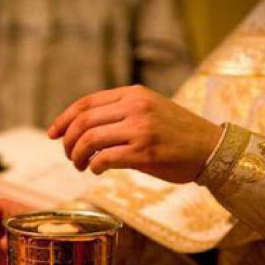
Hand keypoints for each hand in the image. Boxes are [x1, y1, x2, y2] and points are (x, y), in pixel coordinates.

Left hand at [47, 85, 221, 182]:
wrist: (211, 149)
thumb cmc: (177, 133)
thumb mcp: (149, 109)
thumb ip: (120, 113)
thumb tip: (82, 130)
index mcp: (133, 93)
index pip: (86, 103)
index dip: (63, 119)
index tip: (52, 134)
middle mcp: (135, 107)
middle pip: (83, 122)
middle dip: (67, 141)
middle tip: (68, 156)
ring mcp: (140, 129)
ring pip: (90, 140)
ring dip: (77, 156)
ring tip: (79, 166)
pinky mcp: (145, 153)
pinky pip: (104, 159)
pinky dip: (94, 166)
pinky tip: (96, 170)